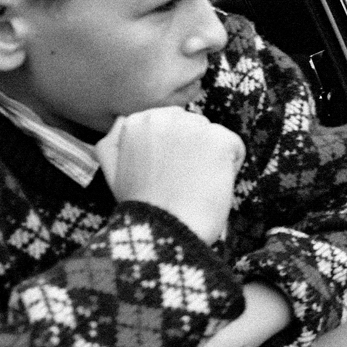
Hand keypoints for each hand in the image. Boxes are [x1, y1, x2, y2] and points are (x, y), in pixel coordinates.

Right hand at [98, 107, 243, 243]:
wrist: (165, 230)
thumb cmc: (141, 205)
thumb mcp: (111, 171)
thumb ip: (112, 143)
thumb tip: (123, 121)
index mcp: (136, 122)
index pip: (171, 122)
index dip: (172, 149)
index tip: (165, 172)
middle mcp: (164, 117)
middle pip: (194, 125)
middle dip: (193, 149)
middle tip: (179, 180)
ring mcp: (193, 126)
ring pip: (214, 135)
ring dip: (211, 157)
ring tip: (193, 184)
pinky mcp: (219, 139)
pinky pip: (235, 147)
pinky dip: (230, 166)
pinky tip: (210, 185)